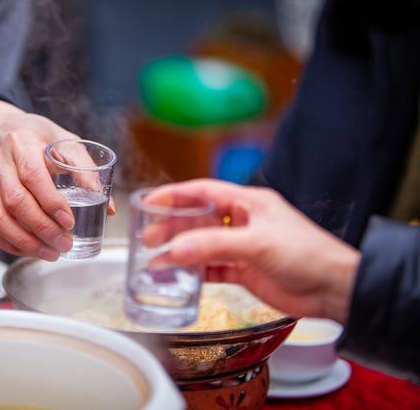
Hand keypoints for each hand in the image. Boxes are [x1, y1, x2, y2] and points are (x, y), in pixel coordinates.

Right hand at [0, 100, 114, 260]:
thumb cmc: (38, 137)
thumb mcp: (66, 142)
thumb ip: (87, 170)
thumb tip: (108, 207)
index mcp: (22, 142)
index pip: (32, 175)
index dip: (50, 202)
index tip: (70, 222)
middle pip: (15, 201)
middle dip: (42, 228)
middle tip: (65, 243)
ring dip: (25, 241)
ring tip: (51, 253)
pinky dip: (8, 244)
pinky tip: (29, 250)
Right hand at [146, 179, 359, 322]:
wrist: (334, 289)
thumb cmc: (307, 254)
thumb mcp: (258, 244)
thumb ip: (215, 246)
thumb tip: (176, 250)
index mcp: (248, 202)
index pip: (203, 192)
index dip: (174, 195)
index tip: (150, 201)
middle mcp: (243, 221)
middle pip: (198, 219)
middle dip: (171, 226)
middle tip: (147, 237)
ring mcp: (242, 247)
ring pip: (202, 245)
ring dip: (180, 251)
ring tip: (155, 260)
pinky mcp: (244, 270)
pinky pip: (212, 267)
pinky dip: (195, 272)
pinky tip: (179, 277)